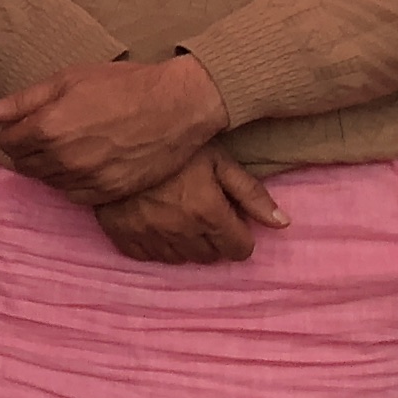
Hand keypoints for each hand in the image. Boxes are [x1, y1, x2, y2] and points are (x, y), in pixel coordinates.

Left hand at [0, 54, 226, 202]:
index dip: (15, 133)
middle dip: (31, 151)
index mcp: (47, 127)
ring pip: (49, 182)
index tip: (29, 125)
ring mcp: (87, 178)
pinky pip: (76, 196)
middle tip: (52, 135)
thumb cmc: (122, 85)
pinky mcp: (110, 192)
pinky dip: (75, 183)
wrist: (178, 105)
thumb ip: (21, 101)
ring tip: (73, 147)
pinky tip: (89, 164)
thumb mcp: (67, 80)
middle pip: (26, 165)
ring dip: (52, 168)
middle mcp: (62, 158)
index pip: (8, 143)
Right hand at [91, 143, 282, 265]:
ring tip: (179, 220)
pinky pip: (146, 256)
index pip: (239, 249)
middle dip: (213, 241)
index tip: (230, 220)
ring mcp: (148, 235)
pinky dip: (154, 246)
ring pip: (179, 259)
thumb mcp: (219, 161)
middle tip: (204, 216)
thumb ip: (251, 194)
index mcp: (208, 212)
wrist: (115, 139)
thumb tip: (282, 224)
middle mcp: (179, 230)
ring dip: (185, 245)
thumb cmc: (174, 147)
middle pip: (209, 257)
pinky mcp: (121, 234)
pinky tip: (154, 226)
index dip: (240, 236)